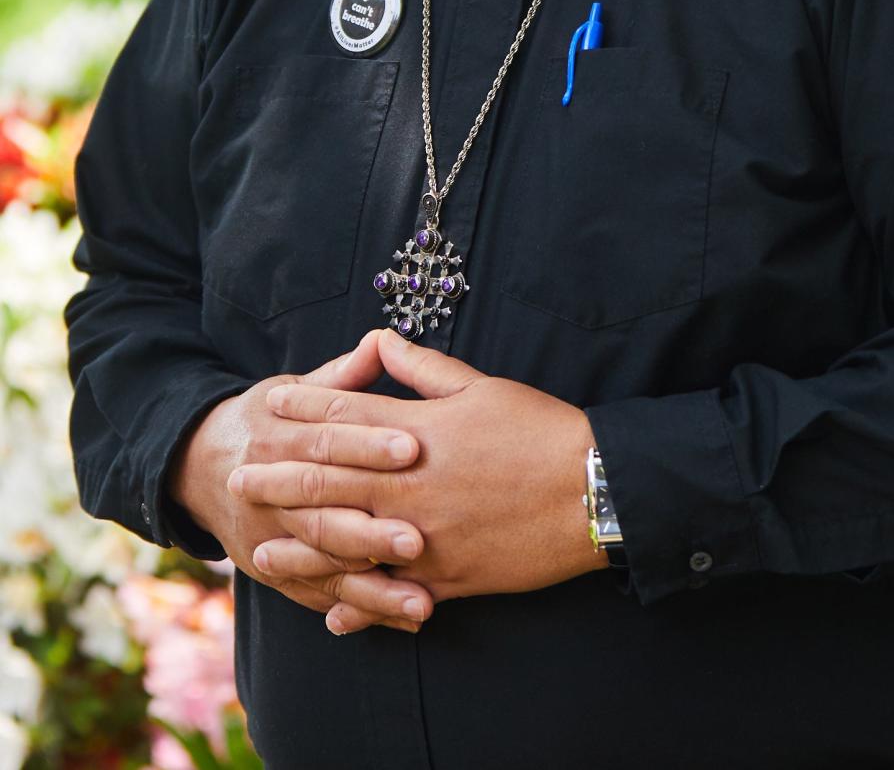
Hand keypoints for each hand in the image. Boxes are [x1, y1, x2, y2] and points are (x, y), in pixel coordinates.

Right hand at [168, 329, 435, 635]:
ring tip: (422, 601)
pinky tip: (403, 616)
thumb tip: (380, 340)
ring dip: (372, 587)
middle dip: (371, 528)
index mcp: (276, 438)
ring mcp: (266, 539)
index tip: (413, 447)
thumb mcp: (291, 388)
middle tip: (419, 538)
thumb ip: (339, 376)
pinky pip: (318, 595)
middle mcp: (266, 493)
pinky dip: (359, 610)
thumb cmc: (265, 419)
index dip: (367, 443)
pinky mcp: (272, 573)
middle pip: (322, 512)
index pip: (325, 441)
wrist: (197, 465)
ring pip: (321, 565)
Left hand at [231, 327, 606, 635]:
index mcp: (418, 433)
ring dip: (301, 551)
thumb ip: (424, 369)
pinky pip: (395, 593)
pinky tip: (334, 616)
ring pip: (348, 546)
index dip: (302, 411)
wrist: (591, 490)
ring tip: (263, 554)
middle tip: (238, 481)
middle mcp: (410, 486)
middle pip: (329, 483)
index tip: (268, 407)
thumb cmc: (539, 430)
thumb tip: (382, 341)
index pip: (344, 419)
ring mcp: (425, 536)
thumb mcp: (481, 386)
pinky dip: (362, 605)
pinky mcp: (450, 575)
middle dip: (279, 482)